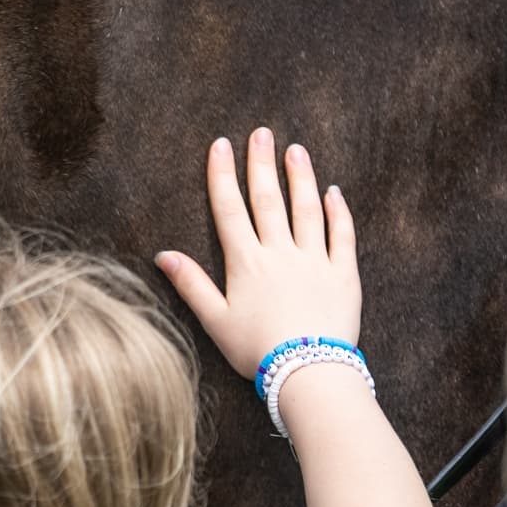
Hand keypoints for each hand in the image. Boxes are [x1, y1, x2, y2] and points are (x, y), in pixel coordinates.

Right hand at [156, 129, 359, 379]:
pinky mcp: (344, 275)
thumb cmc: (257, 352)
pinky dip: (338, 212)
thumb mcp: (215, 321)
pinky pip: (342, 236)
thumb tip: (162, 255)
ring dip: (300, 178)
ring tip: (296, 150)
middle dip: (262, 163)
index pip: (230, 209)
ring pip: (307, 210)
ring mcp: (315, 261)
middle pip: (268, 200)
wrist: (308, 373)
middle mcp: (280, 253)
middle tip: (261, 133)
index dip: (223, 174)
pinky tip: (334, 192)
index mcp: (246, 263)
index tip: (221, 144)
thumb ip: (191, 285)